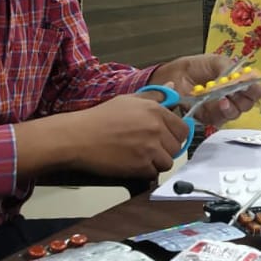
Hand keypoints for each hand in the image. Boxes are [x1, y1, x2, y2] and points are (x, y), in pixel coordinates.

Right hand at [65, 89, 192, 177]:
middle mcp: (156, 128)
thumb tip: (172, 87)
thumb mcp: (128, 100)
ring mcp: (149, 148)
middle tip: (148, 148)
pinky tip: (131, 163)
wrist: (78, 137)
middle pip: (177, 147)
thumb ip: (154, 95)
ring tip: (139, 156)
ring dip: (156, 162)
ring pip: (167, 162)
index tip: (165, 138)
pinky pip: (154, 173)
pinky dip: (145, 171)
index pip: (182, 128)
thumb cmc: (100, 118)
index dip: (174, 135)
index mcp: (155, 110)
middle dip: (165, 149)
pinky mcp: (140, 165)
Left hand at [152, 55, 260, 124]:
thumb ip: (228, 68)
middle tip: (237, 91)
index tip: (250, 85)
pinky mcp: (210, 117)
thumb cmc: (197, 67)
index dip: (255, 89)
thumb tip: (237, 76)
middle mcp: (234, 98)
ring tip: (224, 99)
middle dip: (244, 98)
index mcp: (238, 83)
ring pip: (235, 113)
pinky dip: (220, 112)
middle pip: (248, 104)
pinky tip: (218, 104)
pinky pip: (220, 119)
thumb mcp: (216, 61)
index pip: (254, 90)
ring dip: (231, 106)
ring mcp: (222, 108)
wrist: (176, 75)